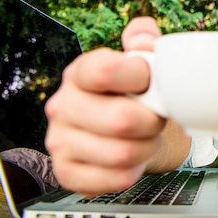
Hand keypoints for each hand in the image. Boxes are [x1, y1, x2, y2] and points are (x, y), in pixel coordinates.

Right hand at [45, 17, 168, 196]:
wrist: (124, 131)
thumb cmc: (134, 93)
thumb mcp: (142, 59)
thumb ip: (145, 39)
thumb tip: (141, 39)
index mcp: (80, 72)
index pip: (104, 70)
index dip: (140, 77)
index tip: (150, 82)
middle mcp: (62, 105)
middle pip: (121, 119)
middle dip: (152, 121)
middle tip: (156, 117)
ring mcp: (60, 141)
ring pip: (122, 153)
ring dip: (146, 147)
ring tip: (146, 137)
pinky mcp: (67, 173)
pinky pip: (114, 179)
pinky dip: (134, 171)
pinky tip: (132, 159)